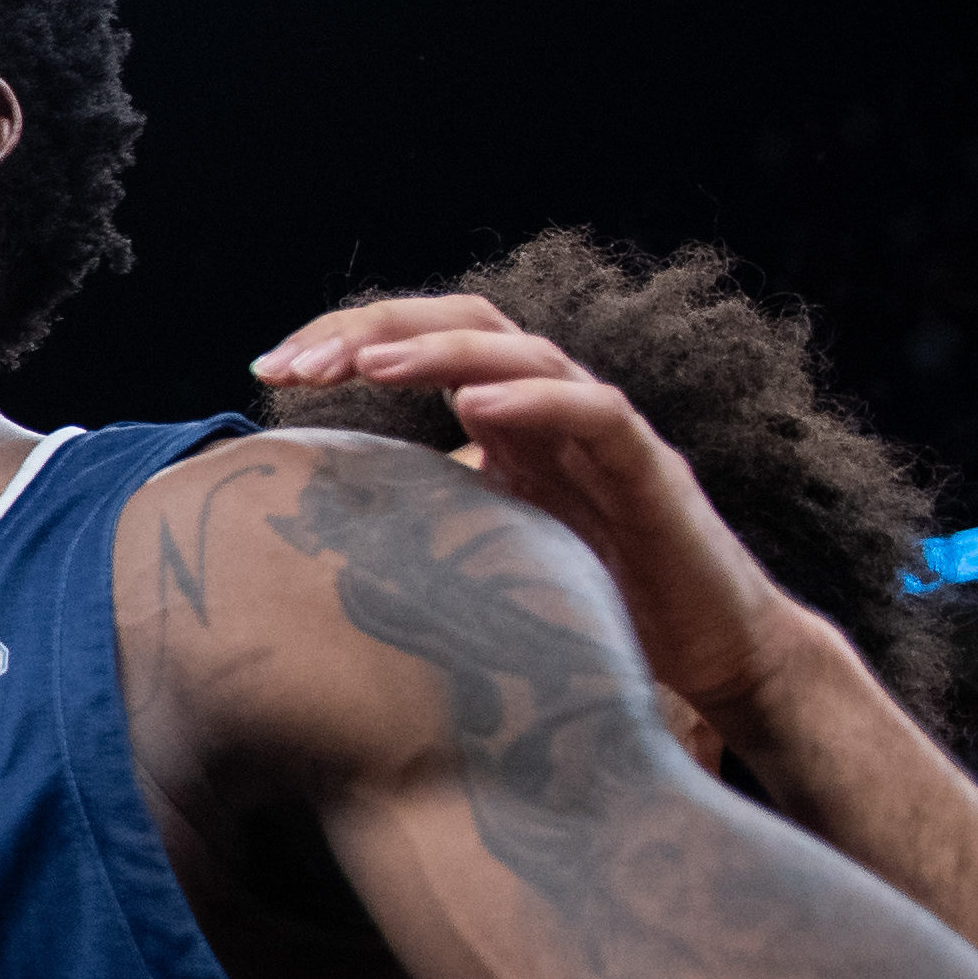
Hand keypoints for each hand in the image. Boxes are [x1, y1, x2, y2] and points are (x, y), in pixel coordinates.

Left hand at [253, 295, 798, 746]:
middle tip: (295, 361)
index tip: (269, 367)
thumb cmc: (586, 603)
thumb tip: (312, 530)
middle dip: (373, 331)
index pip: (419, 346)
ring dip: (439, 352)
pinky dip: (536, 399)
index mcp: (504, 419)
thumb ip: (417, 520)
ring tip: (368, 365)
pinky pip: (595, 414)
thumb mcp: (475, 554)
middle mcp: (550, 408)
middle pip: (462, 325)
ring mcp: (601, 433)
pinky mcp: (650, 469)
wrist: (708, 653)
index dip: (345, 343)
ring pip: (523, 353)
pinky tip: (476, 401)